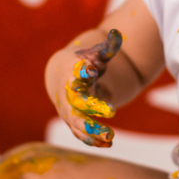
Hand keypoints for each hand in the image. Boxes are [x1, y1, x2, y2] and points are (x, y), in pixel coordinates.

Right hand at [57, 29, 121, 147]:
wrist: (61, 75)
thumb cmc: (82, 62)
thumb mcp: (94, 54)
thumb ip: (106, 48)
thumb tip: (118, 35)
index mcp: (71, 74)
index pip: (76, 73)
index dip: (83, 71)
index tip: (93, 70)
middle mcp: (67, 94)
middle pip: (77, 103)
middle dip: (92, 107)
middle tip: (112, 111)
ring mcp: (68, 110)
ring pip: (77, 123)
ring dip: (93, 130)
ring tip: (110, 137)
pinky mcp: (73, 122)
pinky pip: (80, 134)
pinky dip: (92, 140)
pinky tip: (108, 144)